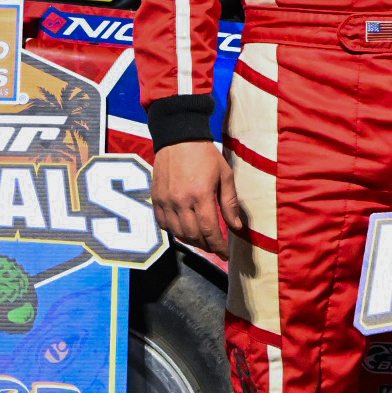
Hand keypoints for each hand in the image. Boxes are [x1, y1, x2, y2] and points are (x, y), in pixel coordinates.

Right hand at [153, 139, 241, 256]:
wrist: (178, 138)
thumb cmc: (206, 156)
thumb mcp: (225, 176)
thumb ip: (230, 203)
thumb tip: (236, 228)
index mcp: (201, 195)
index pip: (209, 230)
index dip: (218, 246)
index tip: (225, 254)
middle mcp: (180, 201)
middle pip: (193, 235)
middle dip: (207, 246)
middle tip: (216, 247)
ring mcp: (165, 201)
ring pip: (177, 233)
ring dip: (191, 241)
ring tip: (203, 240)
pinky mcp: (155, 199)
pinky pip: (163, 224)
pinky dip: (174, 232)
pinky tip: (184, 230)